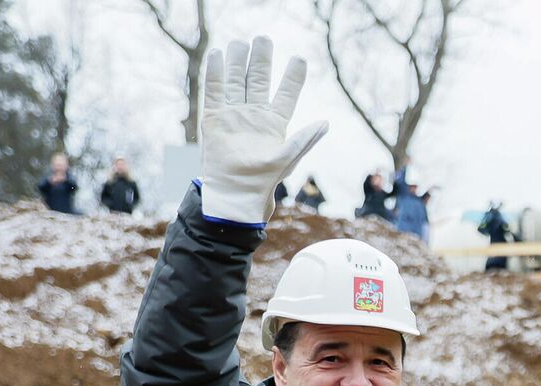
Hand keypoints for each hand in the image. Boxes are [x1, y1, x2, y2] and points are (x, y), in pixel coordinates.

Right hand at [199, 37, 327, 224]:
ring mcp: (234, 114)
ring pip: (236, 81)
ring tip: (241, 42)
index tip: (299, 59)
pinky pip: (214, 90)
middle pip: (258, 80)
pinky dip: (215, 73)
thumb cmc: (264, 180)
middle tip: (264, 39)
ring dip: (238, 62)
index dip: (293, 78)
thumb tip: (325, 123)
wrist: (236, 192)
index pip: (286, 94)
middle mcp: (255, 115)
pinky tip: (217, 54)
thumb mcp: (288, 159)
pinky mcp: (215, 118)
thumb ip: (305, 139)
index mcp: (275, 123)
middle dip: (261, 60)